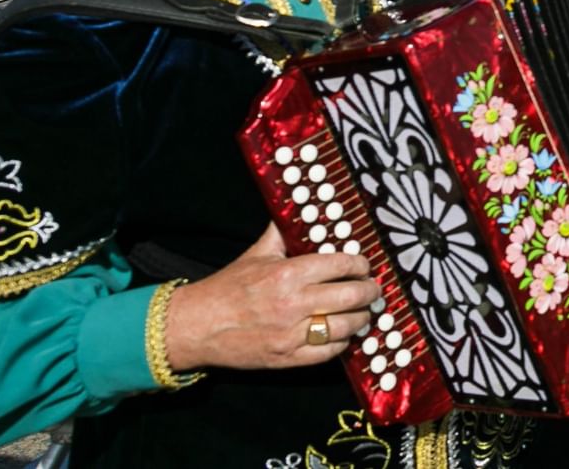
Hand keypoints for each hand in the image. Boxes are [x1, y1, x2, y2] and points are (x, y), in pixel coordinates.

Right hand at [160, 224, 377, 372]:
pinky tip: (343, 333)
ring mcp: (290, 334)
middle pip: (351, 296)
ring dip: (361, 318)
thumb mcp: (256, 254)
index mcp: (288, 274)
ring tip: (363, 311)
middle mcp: (292, 304)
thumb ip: (282, 233)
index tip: (364, 265)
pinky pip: (328, 352)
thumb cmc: (227, 289)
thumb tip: (297, 209)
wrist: (196, 326)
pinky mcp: (286, 358)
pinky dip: (342, 343)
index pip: (342, 264)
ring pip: (345, 326)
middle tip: (372, 288)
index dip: (360, 264)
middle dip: (369, 290)